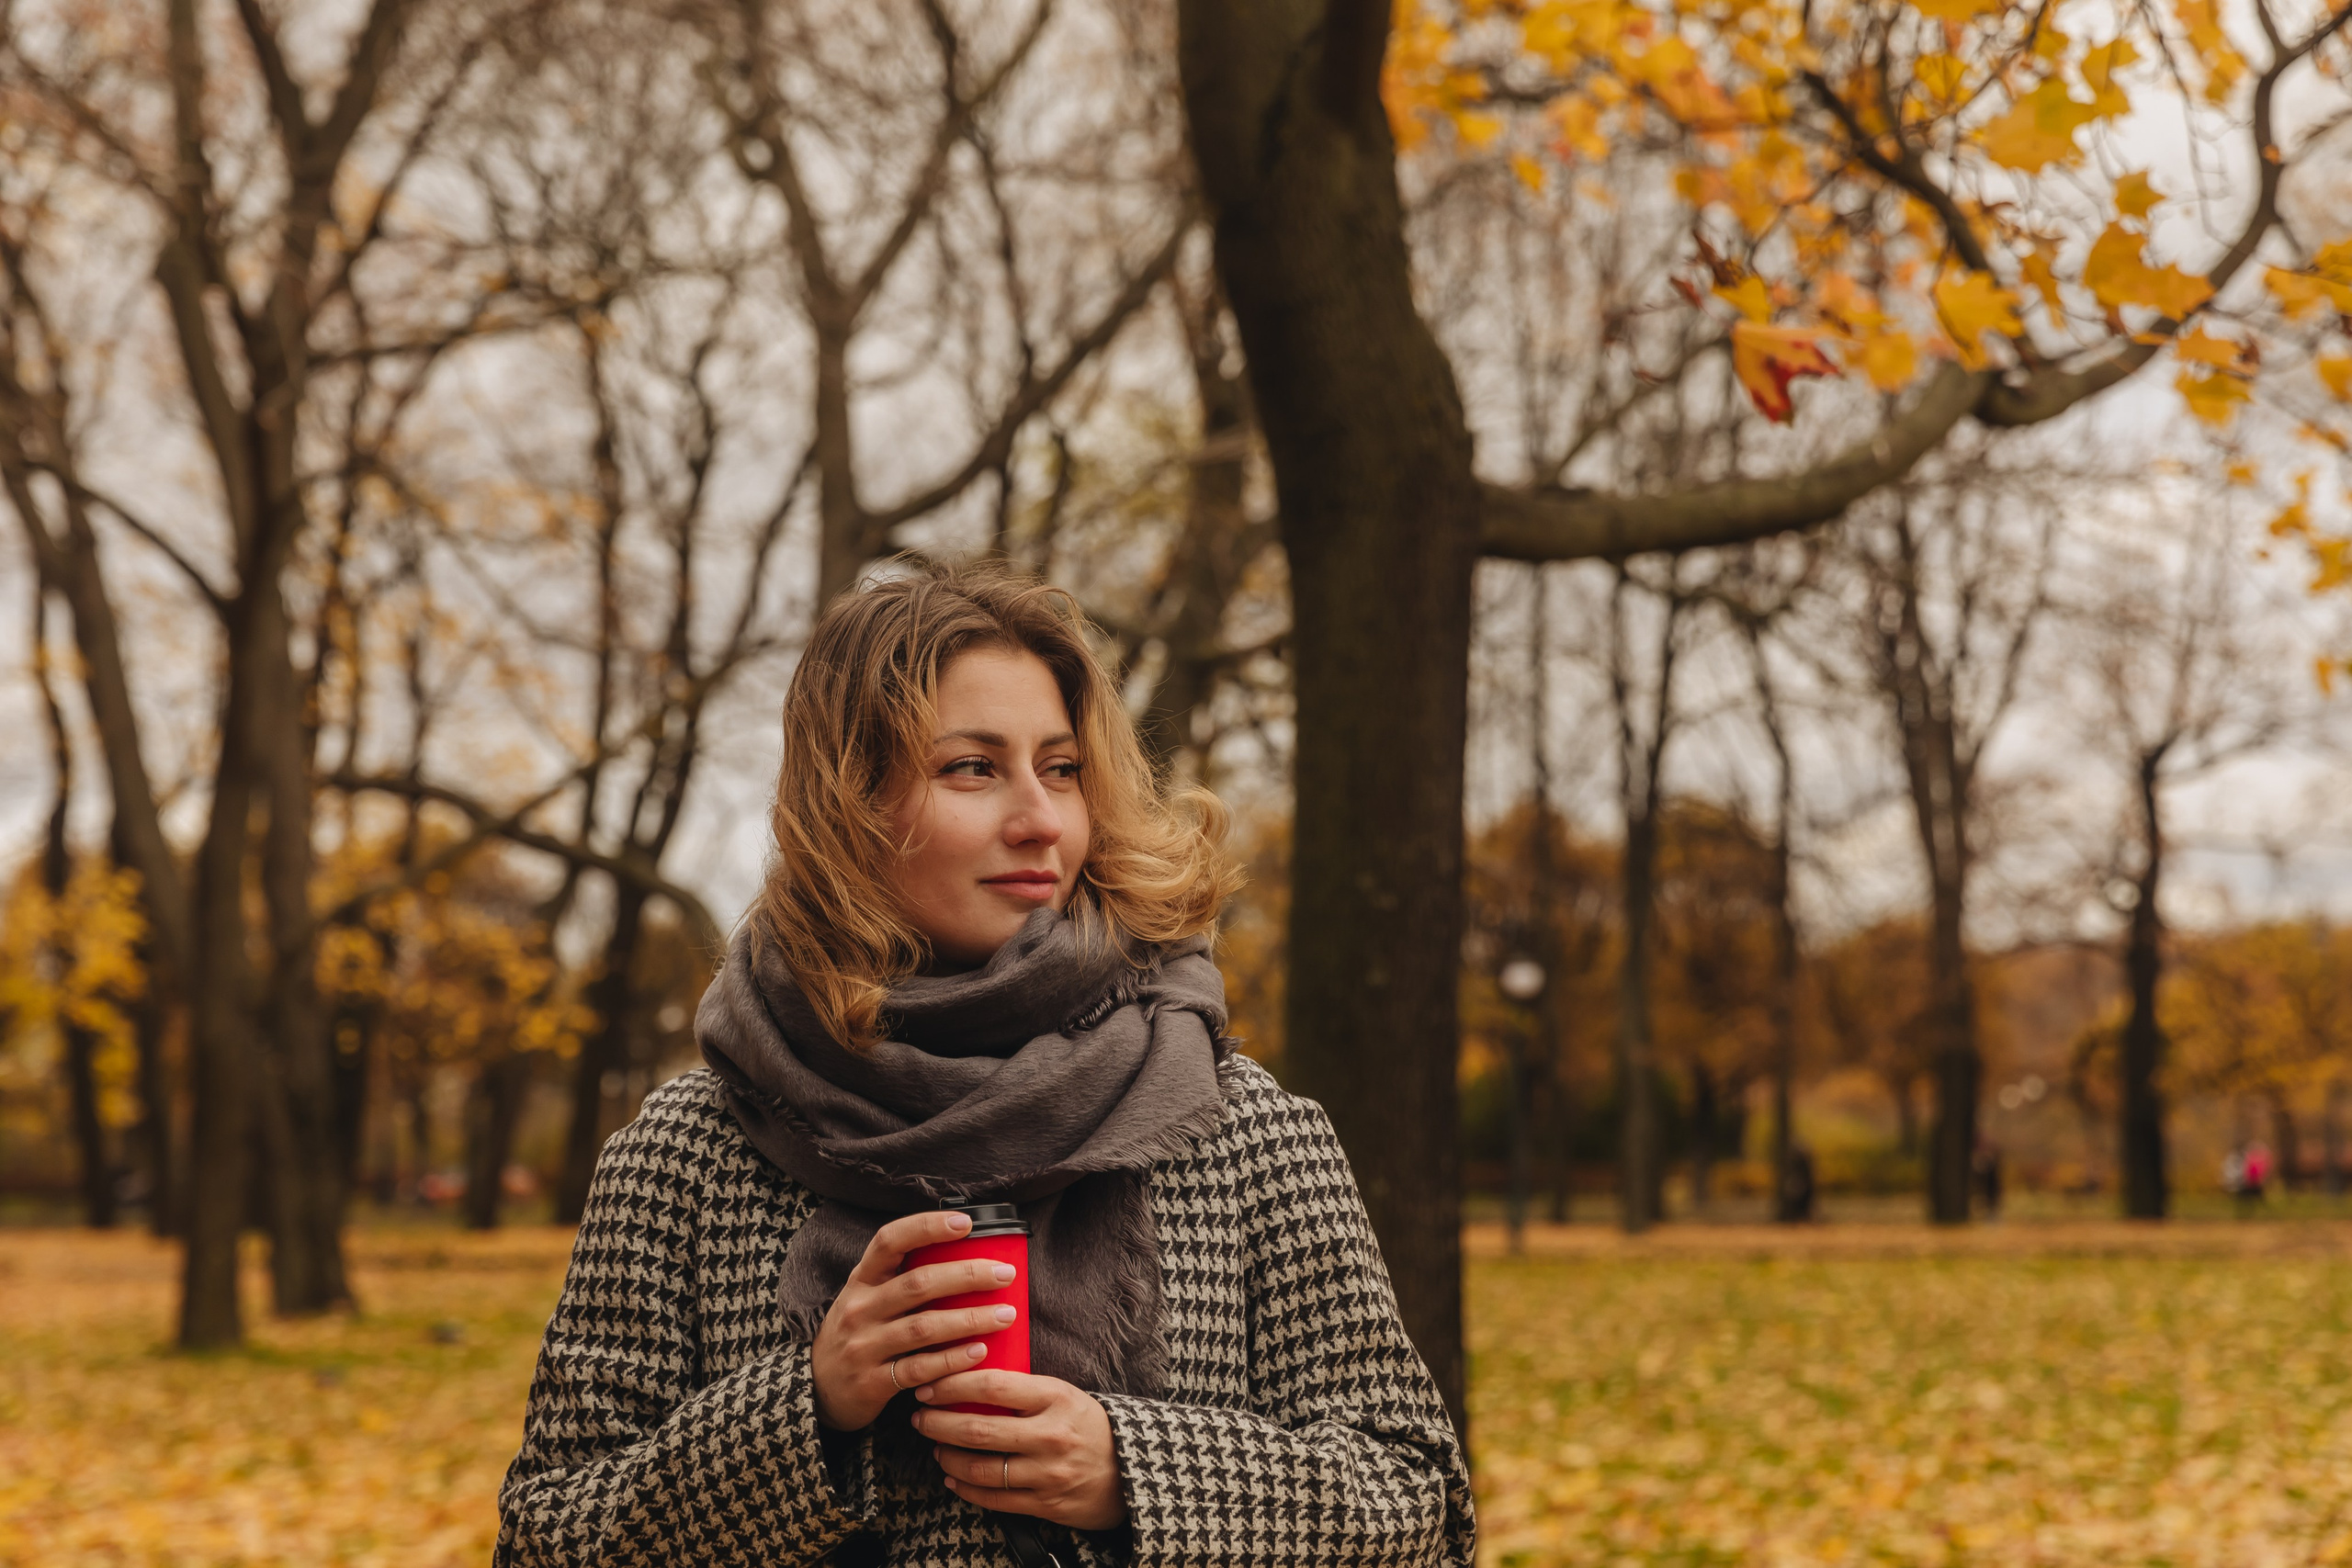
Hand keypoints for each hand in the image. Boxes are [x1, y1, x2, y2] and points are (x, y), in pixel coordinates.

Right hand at [810, 1210, 1020, 1432]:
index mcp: (862, 1280)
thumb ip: (903, 1279)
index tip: (966, 1223)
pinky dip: (952, 1360)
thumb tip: (966, 1256)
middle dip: (967, 1276)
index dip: (927, 1227)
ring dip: (969, 1319)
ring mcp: (864, 1346)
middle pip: (918, 1283)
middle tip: (1005, 1274)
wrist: (817, 1389)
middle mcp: (860, 1308)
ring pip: (923, 1327)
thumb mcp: (868, 1298)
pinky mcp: (871, 1382)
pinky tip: (980, 1353)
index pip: (890, 1240)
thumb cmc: (858, 1333)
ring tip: (1005, 1315)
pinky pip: (919, 1369)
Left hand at [910, 1370, 1126, 1530]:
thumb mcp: (1064, 1394)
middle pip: (978, 1429)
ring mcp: (1048, 1473)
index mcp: (1057, 1397)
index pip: (993, 1385)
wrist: (1130, 1470)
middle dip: (938, 1422)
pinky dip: (965, 1488)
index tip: (930, 1385)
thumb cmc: (1088, 1425)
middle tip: (920, 1416)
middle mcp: (1052, 1435)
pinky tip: (952, 1477)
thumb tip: (969, 1369)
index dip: (953, 1384)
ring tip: (935, 1446)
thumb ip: (1023, 1387)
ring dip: (947, 1456)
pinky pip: (993, 1498)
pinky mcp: (1046, 1504)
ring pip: (980, 1467)